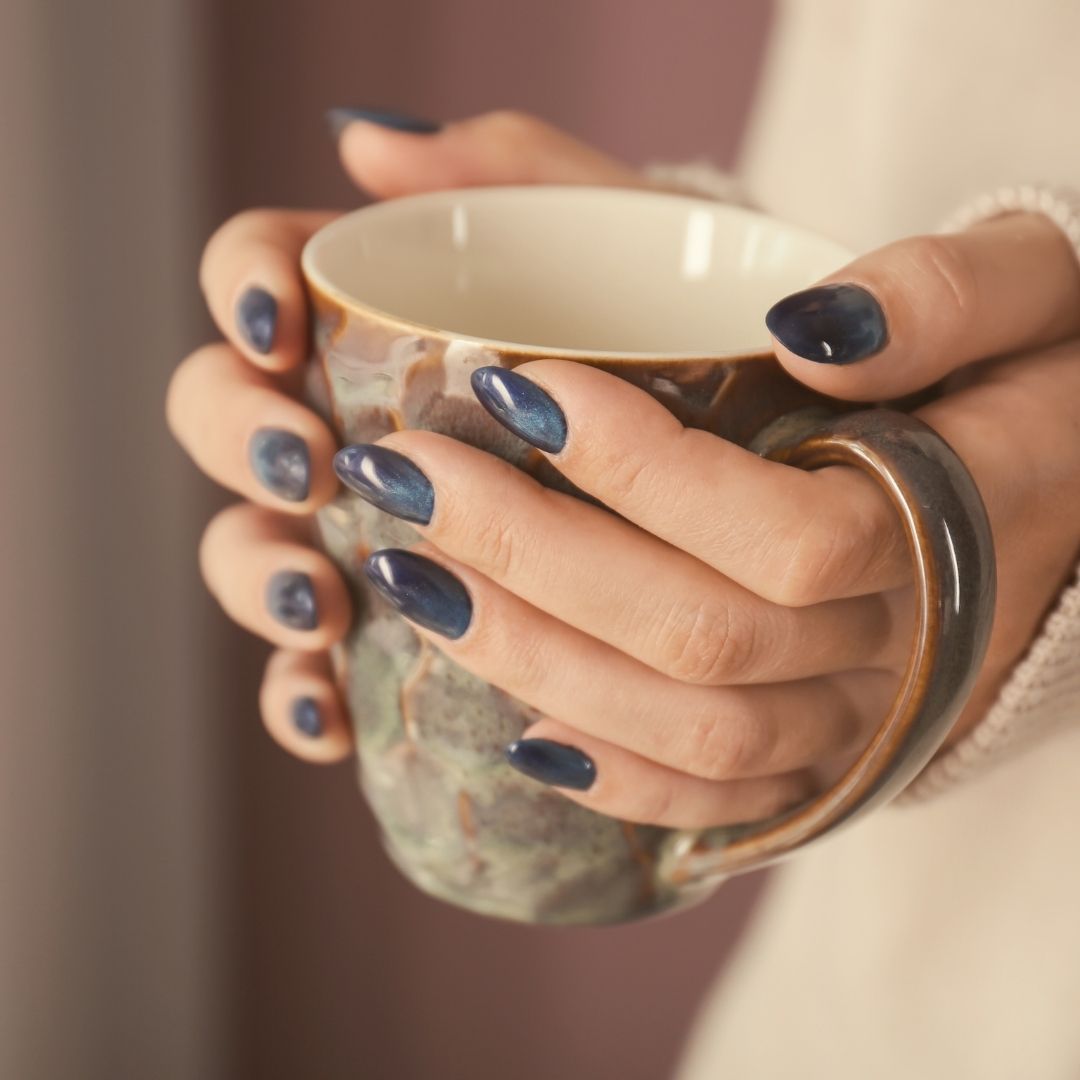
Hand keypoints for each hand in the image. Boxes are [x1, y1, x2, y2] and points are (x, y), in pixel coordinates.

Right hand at [167, 110, 653, 761]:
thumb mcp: (632, 243)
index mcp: (384, 309)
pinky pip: (315, 678)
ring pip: (258, 552)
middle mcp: (355, 415)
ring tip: (313, 592)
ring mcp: (364, 528)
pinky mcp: (397, 638)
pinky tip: (325, 712)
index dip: (243, 288)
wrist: (768, 467)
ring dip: (258, 573)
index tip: (284, 325)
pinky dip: (304, 696)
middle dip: (240, 439)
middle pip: (229, 417)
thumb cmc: (692, 338)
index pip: (261, 273)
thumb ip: (523, 178)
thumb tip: (366, 144)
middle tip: (306, 462)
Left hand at [169, 112, 1079, 827]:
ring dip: (533, 662)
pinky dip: (613, 777)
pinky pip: (720, 799)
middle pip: (701, 641)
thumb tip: (799, 324)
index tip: (516, 384)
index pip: (783, 534)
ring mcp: (864, 715)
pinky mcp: (830, 753)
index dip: (640, 469)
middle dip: (528, 556)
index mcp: (963, 520)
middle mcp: (909, 644)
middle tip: (400, 476)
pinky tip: (512, 727)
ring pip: (689, 733)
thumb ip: (939, 293)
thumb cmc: (1034, 366)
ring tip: (410, 580)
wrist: (1071, 475)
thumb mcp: (1022, 286)